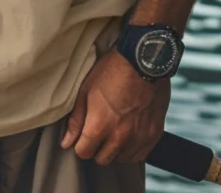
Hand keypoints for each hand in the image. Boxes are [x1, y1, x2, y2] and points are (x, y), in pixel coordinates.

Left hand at [60, 47, 169, 165]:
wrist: (143, 60)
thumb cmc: (112, 71)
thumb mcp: (86, 90)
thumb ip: (76, 120)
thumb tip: (66, 142)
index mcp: (99, 126)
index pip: (83, 153)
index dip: (81, 144)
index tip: (84, 135)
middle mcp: (119, 137)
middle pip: (102, 159)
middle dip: (97, 147)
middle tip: (100, 130)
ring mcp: (138, 138)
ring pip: (121, 159)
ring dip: (116, 149)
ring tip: (116, 129)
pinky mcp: (153, 135)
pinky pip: (140, 155)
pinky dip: (133, 148)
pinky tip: (129, 134)